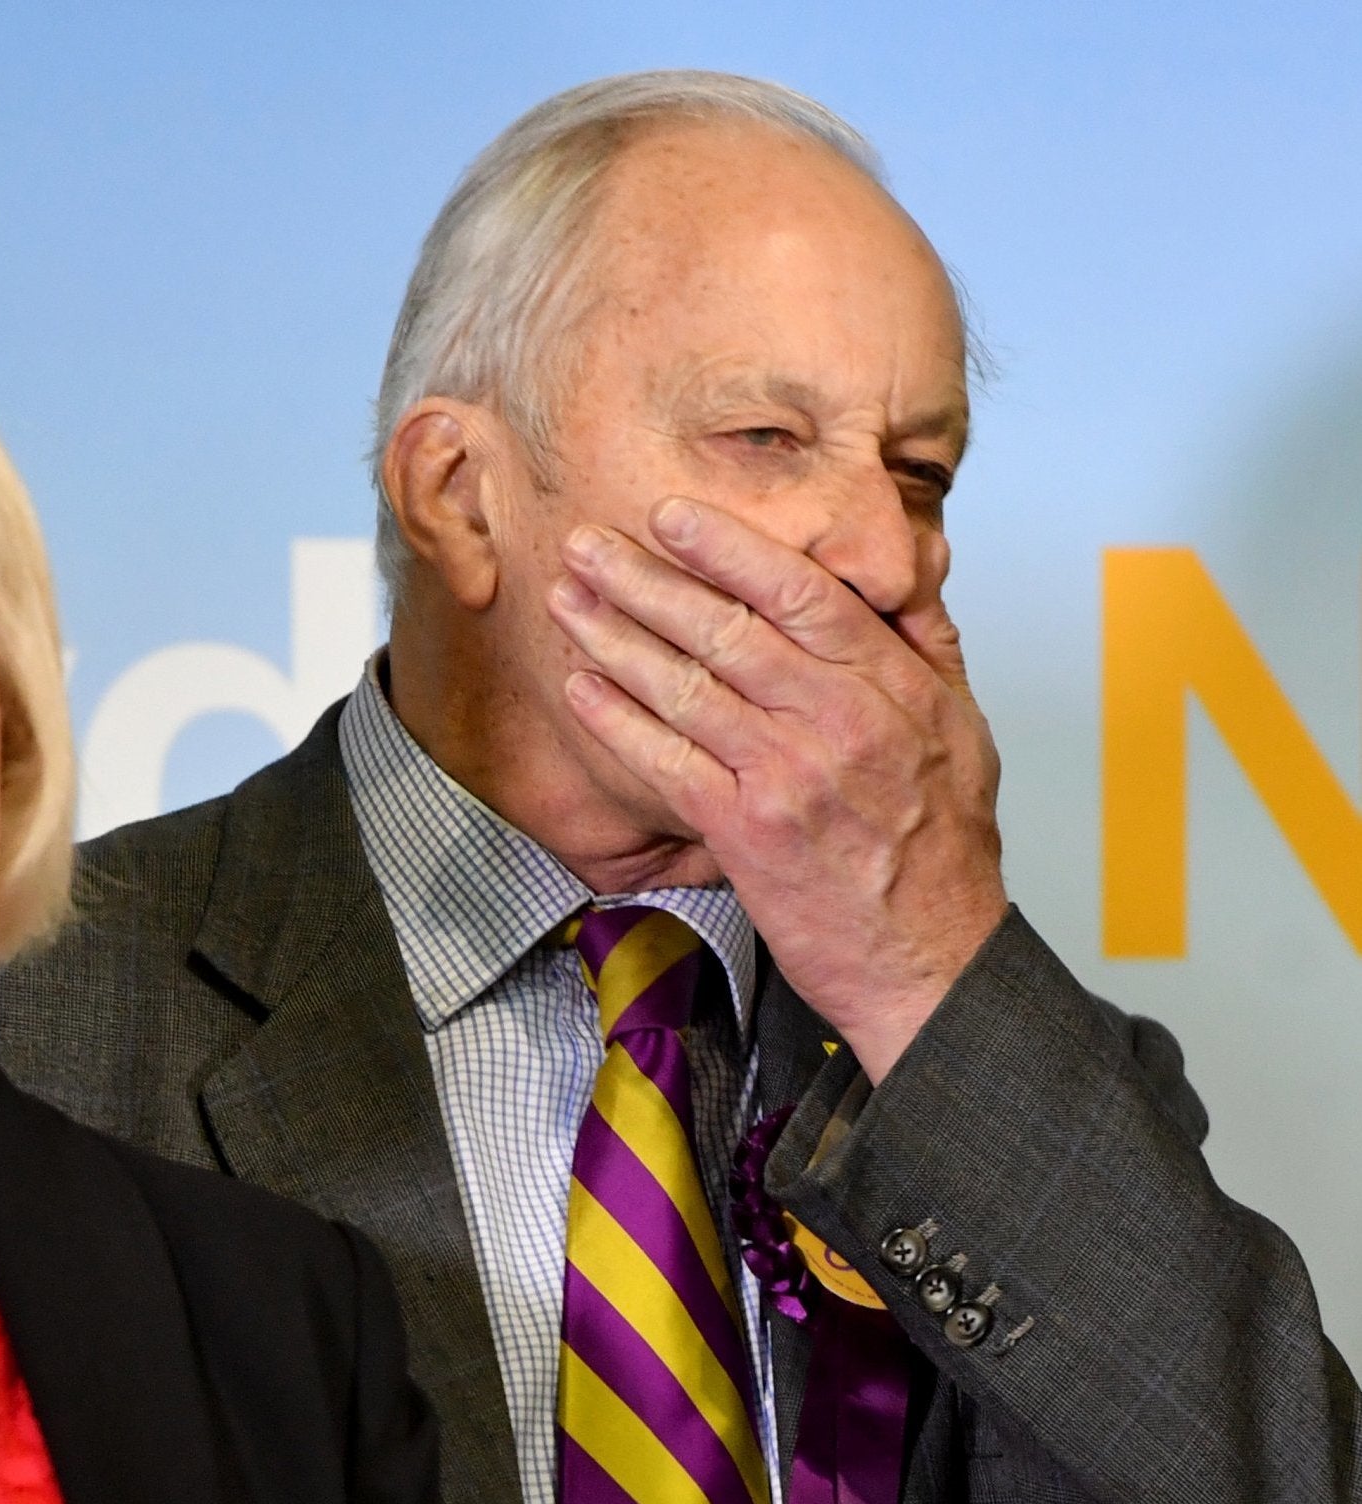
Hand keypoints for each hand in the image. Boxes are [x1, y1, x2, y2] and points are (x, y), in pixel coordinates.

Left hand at [546, 497, 1007, 1080]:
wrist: (933, 960)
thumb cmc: (943, 848)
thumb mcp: (964, 726)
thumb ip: (928, 637)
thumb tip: (921, 555)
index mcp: (888, 685)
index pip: (798, 591)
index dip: (726, 547)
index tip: (669, 515)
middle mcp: (836, 721)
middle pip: (725, 628)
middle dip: (644, 580)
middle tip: (585, 543)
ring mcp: (787, 776)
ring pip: (685, 687)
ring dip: (613, 638)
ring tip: (565, 602)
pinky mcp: (746, 834)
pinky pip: (666, 763)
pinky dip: (617, 722)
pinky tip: (579, 688)